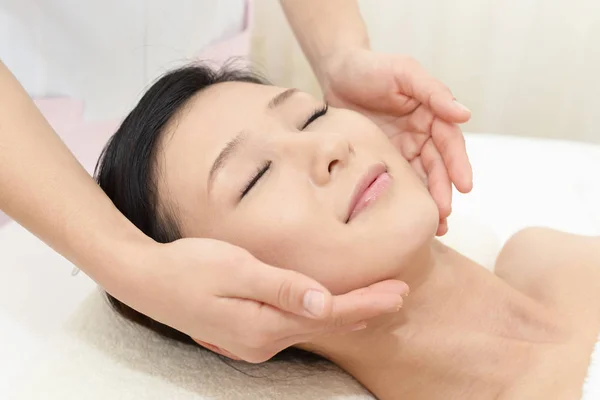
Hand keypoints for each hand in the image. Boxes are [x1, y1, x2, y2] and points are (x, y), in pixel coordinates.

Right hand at [126, 237, 408, 362]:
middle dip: (364, 309)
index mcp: (263, 325)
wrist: (147, 280)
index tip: (399, 291)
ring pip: (310, 327)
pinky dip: (319, 315)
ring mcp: (253, 342)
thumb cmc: (189, 267)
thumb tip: (324, 303)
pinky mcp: (246, 334)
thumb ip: (282, 288)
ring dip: (345, 313)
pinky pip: (292, 326)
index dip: (366, 302)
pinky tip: (330, 310)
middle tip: (401, 294)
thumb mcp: (237, 269)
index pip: (328, 314)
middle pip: (325, 324)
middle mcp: (262, 341)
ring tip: (378, 302)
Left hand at [319, 48, 473, 235]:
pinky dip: (404, 199)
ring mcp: (401, 148)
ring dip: (429, 202)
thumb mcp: (405, 73)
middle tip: (443, 215)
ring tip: (434, 227)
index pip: (449, 142)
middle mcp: (421, 134)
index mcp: (432, 114)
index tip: (464, 185)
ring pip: (420, 178)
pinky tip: (406, 217)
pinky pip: (396, 181)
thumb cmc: (372, 67)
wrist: (336, 72)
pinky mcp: (382, 159)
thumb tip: (465, 115)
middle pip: (437, 166)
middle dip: (443, 191)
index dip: (457, 164)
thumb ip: (434, 93)